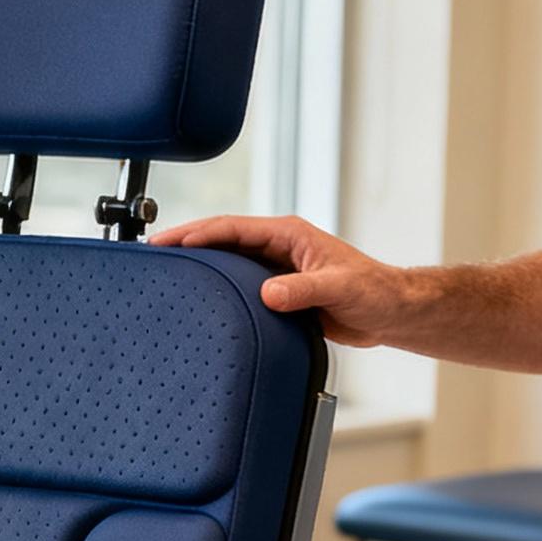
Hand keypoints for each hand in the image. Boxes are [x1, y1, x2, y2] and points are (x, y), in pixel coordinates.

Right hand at [150, 214, 421, 348]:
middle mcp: (278, 247)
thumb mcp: (339, 289)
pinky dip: (216, 289)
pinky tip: (197, 301)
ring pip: (227, 262)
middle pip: (221, 240)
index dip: (197, 233)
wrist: (391, 313)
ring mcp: (276, 267)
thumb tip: (268, 293)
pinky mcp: (278, 289)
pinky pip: (238, 286)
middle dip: (186, 244)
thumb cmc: (374, 293)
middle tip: (150, 254)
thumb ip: (303, 290)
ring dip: (198, 267)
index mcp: (288, 235)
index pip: (232, 228)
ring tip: (164, 276)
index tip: (167, 242)